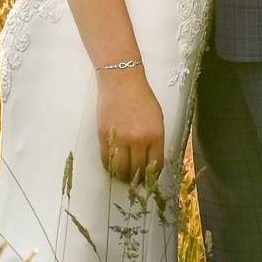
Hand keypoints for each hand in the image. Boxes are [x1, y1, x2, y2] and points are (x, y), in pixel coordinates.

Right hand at [96, 67, 165, 181]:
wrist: (121, 80)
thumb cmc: (142, 97)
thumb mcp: (157, 119)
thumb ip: (155, 139)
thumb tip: (150, 160)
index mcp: (155, 136)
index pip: (155, 165)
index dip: (152, 175)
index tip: (149, 178)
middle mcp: (138, 140)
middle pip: (137, 170)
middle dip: (137, 178)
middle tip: (135, 180)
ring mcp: (120, 138)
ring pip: (121, 168)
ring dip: (122, 176)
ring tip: (123, 176)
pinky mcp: (104, 135)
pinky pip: (107, 159)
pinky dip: (110, 167)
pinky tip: (112, 167)